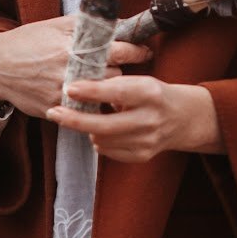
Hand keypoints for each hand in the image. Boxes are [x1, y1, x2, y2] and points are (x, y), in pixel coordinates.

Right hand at [0, 17, 150, 120]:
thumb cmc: (29, 41)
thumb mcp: (56, 25)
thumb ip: (87, 25)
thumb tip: (117, 22)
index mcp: (74, 47)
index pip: (117, 51)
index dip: (136, 51)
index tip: (144, 52)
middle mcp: (71, 71)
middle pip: (114, 76)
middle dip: (120, 72)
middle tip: (121, 69)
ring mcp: (63, 93)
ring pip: (101, 96)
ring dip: (107, 90)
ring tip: (105, 83)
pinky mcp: (56, 109)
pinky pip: (84, 111)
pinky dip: (90, 105)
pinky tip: (89, 98)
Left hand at [49, 74, 222, 160]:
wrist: (183, 118)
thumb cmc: (153, 94)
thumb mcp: (140, 81)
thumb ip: (114, 86)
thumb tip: (78, 88)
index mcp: (149, 93)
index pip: (116, 92)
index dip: (91, 91)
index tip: (70, 88)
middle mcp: (149, 119)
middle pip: (104, 125)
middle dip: (74, 120)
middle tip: (54, 112)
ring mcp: (146, 141)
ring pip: (102, 140)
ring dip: (87, 130)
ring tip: (84, 118)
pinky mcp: (142, 156)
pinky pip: (108, 151)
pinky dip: (99, 140)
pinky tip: (100, 131)